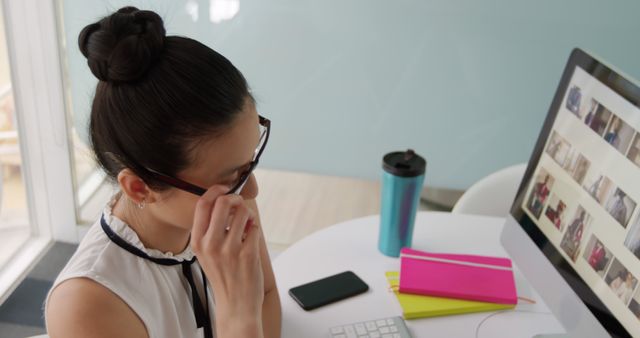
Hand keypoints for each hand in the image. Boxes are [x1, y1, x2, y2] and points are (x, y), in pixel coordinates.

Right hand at [191, 186, 264, 334]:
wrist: (235, 304)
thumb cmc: (223, 275)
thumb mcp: (206, 252)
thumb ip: (210, 228)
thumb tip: (224, 200)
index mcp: (198, 241)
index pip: (202, 204)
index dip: (215, 191)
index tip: (224, 189)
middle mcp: (211, 244)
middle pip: (223, 202)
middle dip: (235, 198)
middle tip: (239, 204)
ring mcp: (230, 249)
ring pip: (243, 212)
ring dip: (248, 215)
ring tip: (246, 225)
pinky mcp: (247, 254)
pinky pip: (254, 227)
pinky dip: (254, 229)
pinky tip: (250, 238)